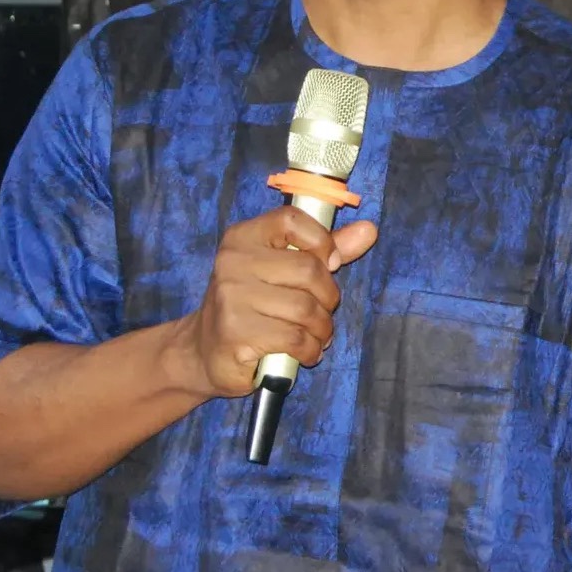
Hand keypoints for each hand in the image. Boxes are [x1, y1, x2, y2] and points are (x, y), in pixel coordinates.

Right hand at [174, 207, 377, 399]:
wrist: (203, 350)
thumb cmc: (249, 305)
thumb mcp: (280, 270)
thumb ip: (322, 250)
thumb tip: (369, 230)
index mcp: (243, 237)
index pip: (291, 220)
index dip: (321, 241)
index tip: (329, 262)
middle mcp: (233, 262)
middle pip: (308, 270)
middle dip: (328, 297)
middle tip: (322, 311)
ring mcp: (231, 298)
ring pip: (305, 309)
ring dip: (322, 329)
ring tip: (316, 335)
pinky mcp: (236, 334)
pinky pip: (295, 339)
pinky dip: (311, 350)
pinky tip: (305, 352)